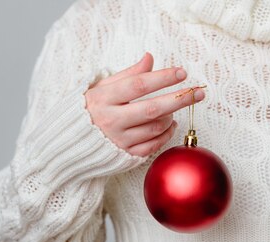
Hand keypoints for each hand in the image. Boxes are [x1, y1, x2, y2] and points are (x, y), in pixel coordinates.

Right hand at [84, 52, 204, 156]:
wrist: (70, 143)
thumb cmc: (90, 109)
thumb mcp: (103, 87)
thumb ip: (128, 74)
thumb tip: (150, 58)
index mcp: (104, 98)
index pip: (138, 85)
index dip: (162, 78)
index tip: (182, 73)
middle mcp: (111, 120)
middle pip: (153, 108)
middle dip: (179, 99)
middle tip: (199, 92)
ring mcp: (119, 140)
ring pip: (155, 127)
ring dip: (171, 116)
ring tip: (175, 107)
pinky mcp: (125, 155)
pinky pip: (154, 144)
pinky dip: (166, 134)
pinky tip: (171, 124)